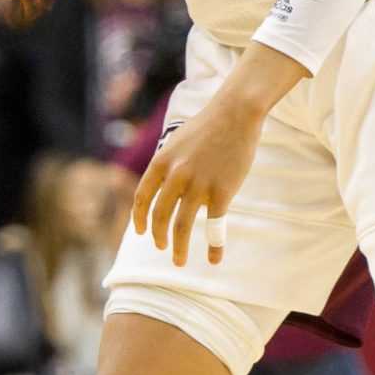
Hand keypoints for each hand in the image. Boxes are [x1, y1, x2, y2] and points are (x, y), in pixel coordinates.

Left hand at [133, 98, 265, 267]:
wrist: (235, 113)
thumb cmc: (207, 127)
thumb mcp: (176, 142)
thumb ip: (166, 166)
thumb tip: (160, 189)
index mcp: (161, 162)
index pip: (142, 197)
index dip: (139, 218)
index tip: (141, 232)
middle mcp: (176, 175)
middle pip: (160, 216)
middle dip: (158, 237)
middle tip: (162, 247)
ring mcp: (199, 184)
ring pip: (182, 226)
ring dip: (178, 248)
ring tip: (178, 261)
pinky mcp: (222, 191)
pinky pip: (215, 226)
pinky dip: (214, 246)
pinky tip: (213, 258)